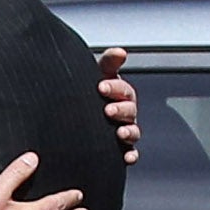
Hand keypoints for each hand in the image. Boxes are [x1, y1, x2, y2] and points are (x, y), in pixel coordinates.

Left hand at [97, 46, 139, 163]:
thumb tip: (120, 51)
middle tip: (108, 110)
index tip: (101, 87)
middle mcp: (125, 113)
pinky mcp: (121, 150)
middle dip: (121, 109)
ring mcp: (124, 131)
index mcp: (120, 95)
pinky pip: (131, 153)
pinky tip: (127, 158)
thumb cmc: (90, 94)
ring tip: (120, 132)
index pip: (123, 89)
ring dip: (129, 131)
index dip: (114, 87)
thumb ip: (109, 63)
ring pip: (133, 132)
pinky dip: (131, 155)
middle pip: (130, 110)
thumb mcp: (98, 76)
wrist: (77, 118)